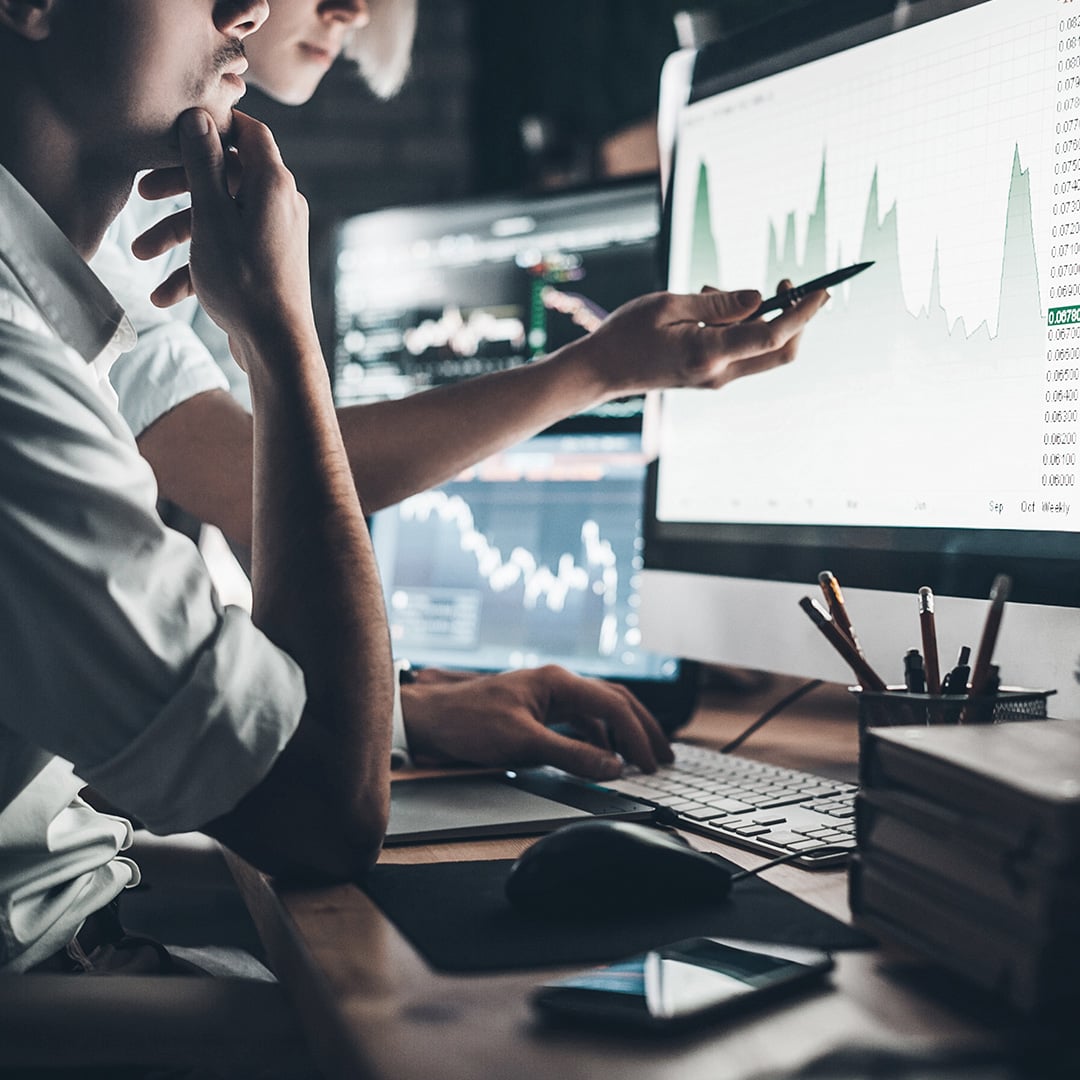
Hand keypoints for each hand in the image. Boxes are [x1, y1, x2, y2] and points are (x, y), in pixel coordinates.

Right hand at [130, 108, 317, 365]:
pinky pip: (227, 252)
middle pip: (225, 177)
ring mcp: (274, 236)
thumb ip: (204, 166)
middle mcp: (280, 205)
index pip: (248, 133)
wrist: (276, 348)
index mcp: (273, 184)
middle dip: (179, 185)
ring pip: (219, 218)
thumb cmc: (244, 281)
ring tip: (138, 255)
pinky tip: (163, 297)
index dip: (213, 125)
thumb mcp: (212, 217)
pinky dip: (196, 267)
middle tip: (141, 193)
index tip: (176, 129)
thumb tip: (200, 117)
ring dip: (177, 234)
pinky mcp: (265, 264)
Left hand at [399, 665, 673, 779]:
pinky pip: (581, 720)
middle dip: (642, 728)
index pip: (613, 705)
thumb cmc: (468, 723)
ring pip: (600, 710)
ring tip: (642, 759)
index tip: (650, 764)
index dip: (636, 736)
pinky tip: (604, 757)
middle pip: (615, 701)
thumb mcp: (522, 743)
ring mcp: (549, 695)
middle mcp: (558, 683)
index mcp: (558, 681)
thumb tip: (612, 768)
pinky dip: (599, 738)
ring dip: (623, 734)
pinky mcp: (539, 710)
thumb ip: (570, 755)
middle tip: (665, 757)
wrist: (429, 719)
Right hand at [577, 281, 828, 395]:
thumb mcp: (669, 305)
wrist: (602, 371)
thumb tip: (759, 297)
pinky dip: (740, 327)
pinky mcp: (711, 376)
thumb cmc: (627, 333)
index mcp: (708, 353)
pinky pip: (742, 350)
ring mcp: (716, 379)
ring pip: (762, 350)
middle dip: (796, 319)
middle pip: (780, 352)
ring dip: (756, 317)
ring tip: (710, 292)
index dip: (802, 313)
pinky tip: (706, 310)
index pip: (772, 336)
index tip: (819, 291)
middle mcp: (719, 372)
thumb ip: (717, 303)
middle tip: (787, 283)